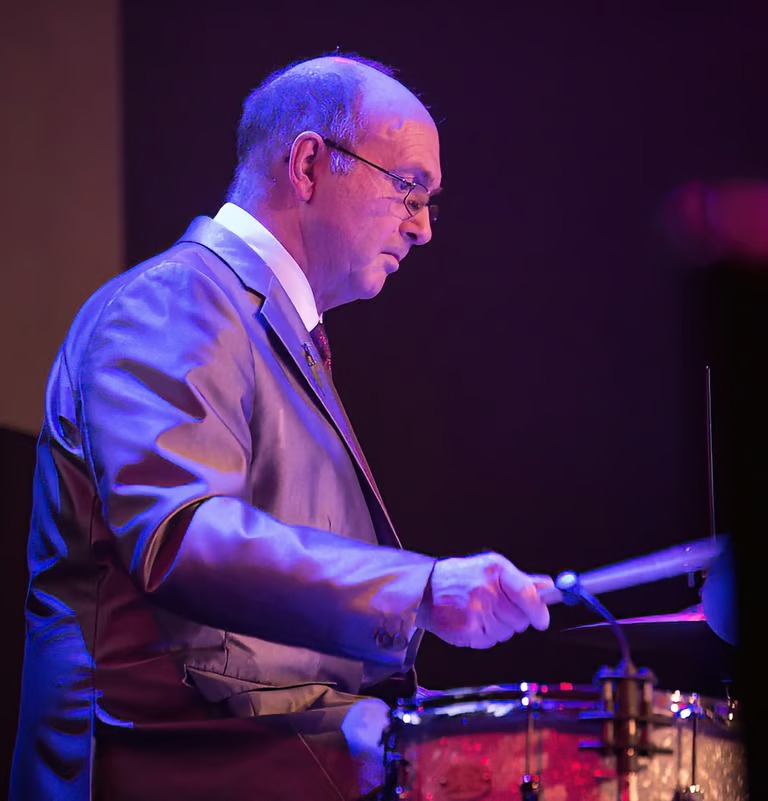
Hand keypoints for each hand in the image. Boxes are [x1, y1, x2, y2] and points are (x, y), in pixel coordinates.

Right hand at [416, 551, 553, 648]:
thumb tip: (550, 587)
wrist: (426, 588)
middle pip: (520, 618)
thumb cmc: (461, 576)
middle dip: (517, 618)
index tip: (542, 620)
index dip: (538, 610)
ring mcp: (476, 611)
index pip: (527, 593)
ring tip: (482, 612)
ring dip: (500, 627)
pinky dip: (485, 636)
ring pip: (507, 632)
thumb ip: (522, 580)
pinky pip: (490, 641)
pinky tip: (473, 621)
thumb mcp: (492, 567)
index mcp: (496, 570)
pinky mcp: (467, 630)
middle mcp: (486, 590)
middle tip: (500, 609)